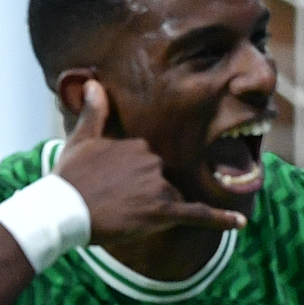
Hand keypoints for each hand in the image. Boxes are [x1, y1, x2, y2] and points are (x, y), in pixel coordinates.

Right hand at [55, 81, 244, 244]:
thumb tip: (94, 82)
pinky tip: (241, 222)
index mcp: (138, 144)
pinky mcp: (162, 213)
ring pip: (172, 198)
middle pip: (163, 180)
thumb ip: (94, 113)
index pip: (149, 162)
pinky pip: (199, 215)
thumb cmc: (69, 178)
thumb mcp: (80, 140)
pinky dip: (221, 219)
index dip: (133, 178)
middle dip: (145, 193)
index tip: (113, 186)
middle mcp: (153, 161)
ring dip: (155, 209)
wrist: (63, 210)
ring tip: (124, 216)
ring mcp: (159, 187)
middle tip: (115, 204)